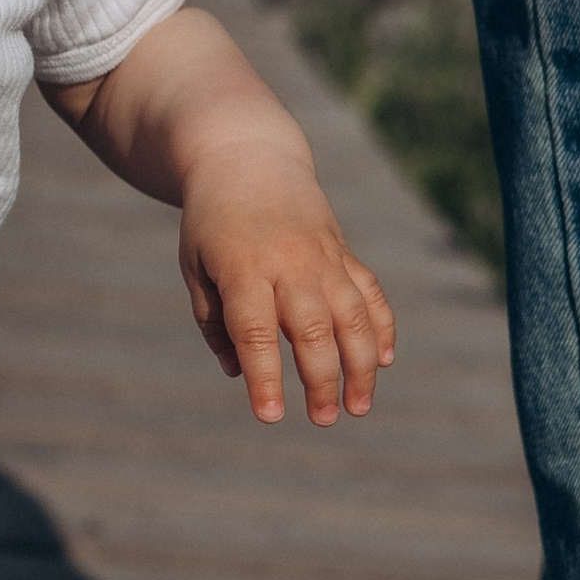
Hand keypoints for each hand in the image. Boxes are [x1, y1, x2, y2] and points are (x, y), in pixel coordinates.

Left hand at [177, 147, 396, 427]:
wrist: (248, 160)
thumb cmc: (212, 224)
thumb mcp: (195, 267)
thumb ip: (214, 321)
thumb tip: (238, 372)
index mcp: (243, 269)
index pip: (256, 333)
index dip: (265, 377)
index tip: (271, 416)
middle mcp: (289, 263)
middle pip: (312, 329)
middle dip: (321, 380)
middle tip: (323, 420)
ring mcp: (323, 256)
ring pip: (352, 316)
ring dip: (360, 365)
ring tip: (358, 406)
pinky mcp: (344, 252)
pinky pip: (370, 293)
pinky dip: (381, 327)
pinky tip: (384, 361)